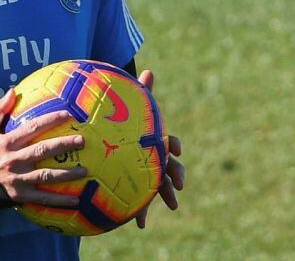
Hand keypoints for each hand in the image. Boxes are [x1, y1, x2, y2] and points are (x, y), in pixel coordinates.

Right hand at [0, 90, 88, 207]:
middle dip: (64, 144)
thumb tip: (12, 91)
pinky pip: (43, 198)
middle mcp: (14, 160)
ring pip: (47, 176)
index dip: (50, 120)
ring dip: (67, 174)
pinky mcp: (20, 196)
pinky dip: (60, 201)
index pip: (32, 128)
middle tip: (82, 140)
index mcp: (7, 143)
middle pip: (43, 150)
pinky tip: (76, 200)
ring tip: (85, 171)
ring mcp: (18, 180)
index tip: (67, 115)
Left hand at [134, 69, 184, 228]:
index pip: (169, 142)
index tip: (176, 149)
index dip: (175, 146)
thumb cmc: (123, 127)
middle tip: (181, 184)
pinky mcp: (138, 190)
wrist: (113, 144)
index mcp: (155, 141)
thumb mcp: (130, 110)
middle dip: (178, 176)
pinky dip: (142, 213)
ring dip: (167, 196)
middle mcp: (156, 159)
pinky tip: (140, 224)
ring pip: (162, 186)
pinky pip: (141, 202)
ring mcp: (149, 176)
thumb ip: (140, 93)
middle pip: (171, 167)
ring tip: (172, 205)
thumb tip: (148, 70)